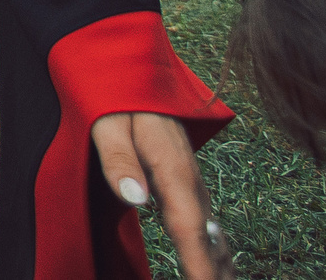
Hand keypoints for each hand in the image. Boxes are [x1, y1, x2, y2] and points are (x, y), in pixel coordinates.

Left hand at [96, 112, 224, 279]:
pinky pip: (205, 226)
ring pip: (212, 235)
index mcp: (173, 169)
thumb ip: (118, 160)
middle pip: (209, 241)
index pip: (190, 229)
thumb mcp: (106, 122)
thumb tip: (135, 198)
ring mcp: (192, 182)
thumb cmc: (114, 96)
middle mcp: (190, 181)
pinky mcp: (186, 182)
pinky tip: (212, 269)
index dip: (199, 266)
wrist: (132, 68)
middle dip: (215, 274)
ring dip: (218, 268)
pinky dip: (213, 253)